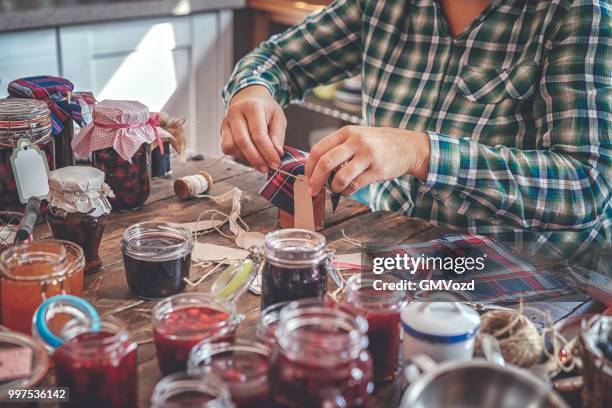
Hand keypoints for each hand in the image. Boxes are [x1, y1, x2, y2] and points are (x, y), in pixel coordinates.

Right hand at [221, 85, 286, 171]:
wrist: (249, 97)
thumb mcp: (278, 117)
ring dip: (246, 158)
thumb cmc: (265, 109)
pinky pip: (226, 147)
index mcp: (252, 107)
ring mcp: (226, 121)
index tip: (276, 163)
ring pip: (231, 146)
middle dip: (256, 159)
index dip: (267, 152)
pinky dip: (238, 155)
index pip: (258, 134)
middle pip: (242, 142)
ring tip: (259, 161)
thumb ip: (278, 136)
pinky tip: (248, 154)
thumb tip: (277, 153)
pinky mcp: (221, 129)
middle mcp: (235, 112)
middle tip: (266, 168)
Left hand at [305, 125, 429, 195]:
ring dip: (333, 188)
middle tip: (312, 191)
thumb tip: (316, 169)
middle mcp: (356, 141)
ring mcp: (368, 155)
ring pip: (340, 177)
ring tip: (335, 190)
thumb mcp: (358, 137)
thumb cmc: (379, 144)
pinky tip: (348, 191)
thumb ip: (339, 148)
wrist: (409, 146)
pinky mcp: (378, 169)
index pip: (318, 149)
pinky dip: (347, 191)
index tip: (306, 179)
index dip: (309, 167)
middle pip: (326, 162)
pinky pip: (355, 185)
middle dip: (315, 180)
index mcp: (347, 132)